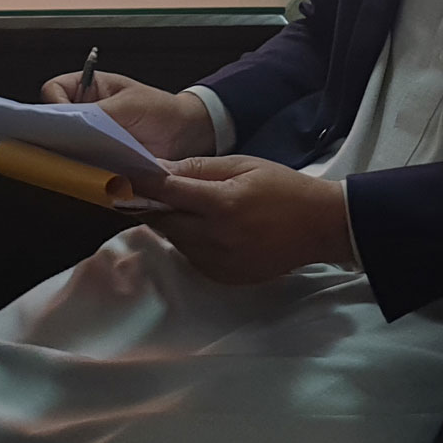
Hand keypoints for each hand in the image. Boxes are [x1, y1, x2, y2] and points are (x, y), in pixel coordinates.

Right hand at [37, 69, 216, 160]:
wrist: (186, 135)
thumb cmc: (160, 109)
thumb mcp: (130, 105)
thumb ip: (101, 112)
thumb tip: (73, 123)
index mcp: (86, 89)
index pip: (53, 91)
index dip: (53, 104)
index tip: (63, 119)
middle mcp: (82, 114)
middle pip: (53, 124)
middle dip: (58, 135)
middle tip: (69, 146)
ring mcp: (88, 140)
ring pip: (65, 149)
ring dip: (73, 156)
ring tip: (87, 161)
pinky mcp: (98, 163)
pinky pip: (83, 168)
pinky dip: (88, 172)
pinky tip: (98, 173)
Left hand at [146, 156, 355, 283]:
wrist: (320, 226)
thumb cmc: (282, 187)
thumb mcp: (243, 165)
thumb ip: (200, 169)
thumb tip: (160, 169)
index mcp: (222, 204)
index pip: (168, 193)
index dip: (142, 184)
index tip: (123, 176)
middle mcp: (216, 237)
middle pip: (164, 221)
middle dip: (153, 206)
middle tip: (148, 191)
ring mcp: (219, 262)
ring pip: (175, 241)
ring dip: (172, 224)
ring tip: (187, 207)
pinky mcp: (224, 276)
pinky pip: (192, 257)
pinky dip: (189, 242)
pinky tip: (206, 228)